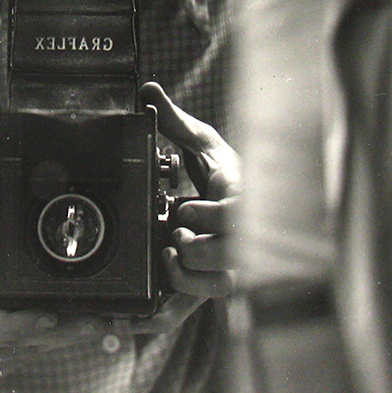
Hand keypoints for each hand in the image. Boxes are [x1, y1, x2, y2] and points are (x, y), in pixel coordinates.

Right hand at [0, 225, 106, 377]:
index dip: (16, 323)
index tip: (49, 317)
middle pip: (10, 343)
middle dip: (54, 334)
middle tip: (91, 322)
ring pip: (22, 353)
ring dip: (59, 341)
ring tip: (93, 325)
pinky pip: (23, 358)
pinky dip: (50, 345)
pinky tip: (75, 332)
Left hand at [141, 81, 238, 301]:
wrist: (231, 201)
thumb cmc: (221, 170)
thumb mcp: (200, 141)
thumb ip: (175, 121)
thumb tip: (149, 90)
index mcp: (242, 198)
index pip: (240, 216)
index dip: (212, 217)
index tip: (183, 208)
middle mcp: (242, 235)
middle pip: (234, 258)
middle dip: (201, 250)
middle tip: (175, 233)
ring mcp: (229, 262)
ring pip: (222, 285)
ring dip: (192, 276)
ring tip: (169, 254)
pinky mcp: (211, 281)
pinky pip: (201, 302)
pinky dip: (176, 300)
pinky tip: (158, 284)